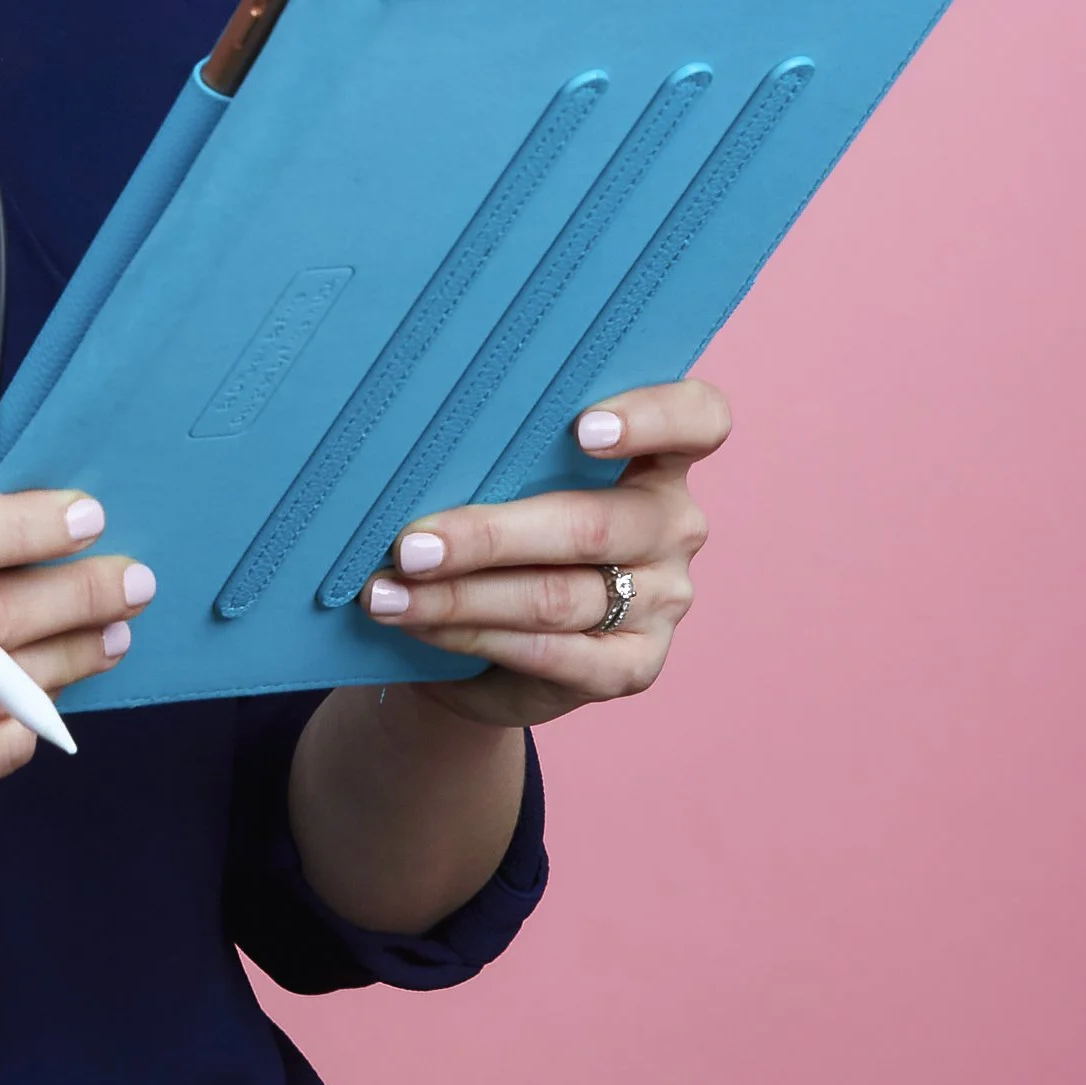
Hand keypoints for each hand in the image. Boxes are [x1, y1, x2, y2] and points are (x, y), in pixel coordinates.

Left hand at [359, 378, 730, 730]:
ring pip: (557, 596)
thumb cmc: (496, 536)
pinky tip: (418, 625)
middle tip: (410, 544)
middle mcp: (673, 526)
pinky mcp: (634, 667)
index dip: (652, 417)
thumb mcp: (503, 484)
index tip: (583, 428)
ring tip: (388, 593)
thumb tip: (412, 446)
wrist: (486, 643)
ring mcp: (663, 601)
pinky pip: (548, 653)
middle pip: (595, 524)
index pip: (698, 420)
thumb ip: (495, 459)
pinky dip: (470, 635)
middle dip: (490, 535)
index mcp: (657, 460)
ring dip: (460, 596)